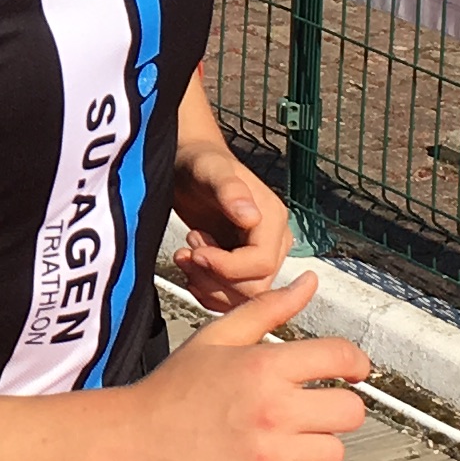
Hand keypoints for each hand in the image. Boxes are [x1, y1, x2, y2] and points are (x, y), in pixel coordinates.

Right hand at [128, 276, 365, 460]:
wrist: (133, 437)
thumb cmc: (176, 384)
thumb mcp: (218, 336)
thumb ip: (269, 308)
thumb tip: (310, 282)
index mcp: (265, 366)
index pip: (341, 358)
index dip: (356, 363)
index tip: (352, 371)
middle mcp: (272, 410)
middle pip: (351, 413)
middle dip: (337, 408)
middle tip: (312, 408)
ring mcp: (266, 456)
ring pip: (332, 453)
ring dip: (314, 445)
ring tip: (283, 437)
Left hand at [173, 141, 288, 304]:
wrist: (190, 166)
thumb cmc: (201, 163)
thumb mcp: (211, 170)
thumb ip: (230, 191)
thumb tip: (251, 217)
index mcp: (273, 220)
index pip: (261, 264)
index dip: (227, 267)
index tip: (196, 251)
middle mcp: (274, 242)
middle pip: (255, 287)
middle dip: (215, 276)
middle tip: (189, 250)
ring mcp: (259, 257)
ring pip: (243, 297)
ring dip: (208, 286)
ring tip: (185, 256)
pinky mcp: (242, 268)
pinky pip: (232, 297)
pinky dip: (207, 292)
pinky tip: (190, 271)